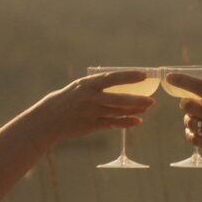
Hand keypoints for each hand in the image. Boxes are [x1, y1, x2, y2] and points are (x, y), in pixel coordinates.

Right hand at [39, 69, 155, 142]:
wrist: (49, 118)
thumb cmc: (68, 99)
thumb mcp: (80, 87)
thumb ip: (98, 86)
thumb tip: (121, 81)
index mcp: (87, 84)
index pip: (111, 78)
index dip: (129, 76)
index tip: (144, 75)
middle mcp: (90, 98)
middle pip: (118, 99)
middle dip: (137, 100)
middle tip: (152, 100)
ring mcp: (90, 113)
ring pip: (117, 112)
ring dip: (133, 111)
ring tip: (146, 108)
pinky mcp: (90, 126)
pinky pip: (112, 124)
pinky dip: (125, 122)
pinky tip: (137, 121)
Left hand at [165, 72, 201, 172]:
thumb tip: (201, 101)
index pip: (200, 86)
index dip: (183, 81)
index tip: (169, 76)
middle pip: (189, 107)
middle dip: (186, 105)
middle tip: (188, 106)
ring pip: (191, 124)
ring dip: (189, 122)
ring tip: (195, 121)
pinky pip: (195, 140)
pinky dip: (191, 135)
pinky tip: (193, 133)